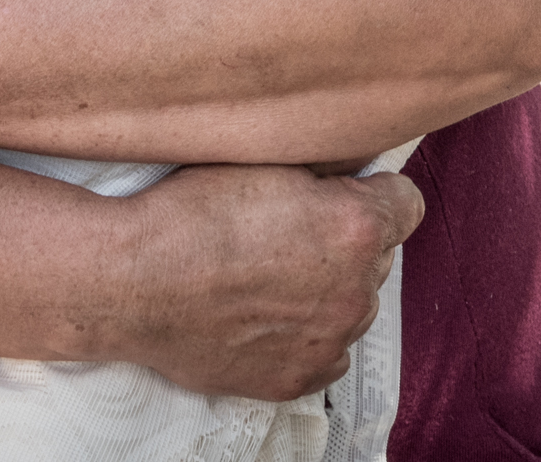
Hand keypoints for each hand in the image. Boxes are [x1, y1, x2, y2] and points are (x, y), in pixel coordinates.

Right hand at [105, 163, 423, 400]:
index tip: (342, 194)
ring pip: (351, 306)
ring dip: (326, 291)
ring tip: (265, 277)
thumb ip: (326, 171)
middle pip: (376, 257)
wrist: (133, 282)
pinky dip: (305, 335)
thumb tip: (353, 171)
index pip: (406, 203)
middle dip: (344, 244)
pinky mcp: (300, 378)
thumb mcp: (266, 162)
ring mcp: (330, 340)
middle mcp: (357, 291)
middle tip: (286, 234)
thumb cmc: (190, 212)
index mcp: (357, 227)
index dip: (373, 193)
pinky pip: (327, 351)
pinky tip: (262, 315)